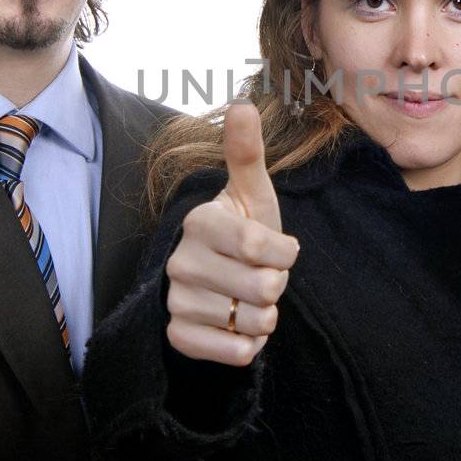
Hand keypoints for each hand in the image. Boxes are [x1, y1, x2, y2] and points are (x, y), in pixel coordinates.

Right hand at [164, 102, 299, 366]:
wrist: (218, 281)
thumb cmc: (244, 232)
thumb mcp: (253, 195)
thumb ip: (247, 155)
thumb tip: (241, 106)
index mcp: (201, 222)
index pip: (262, 246)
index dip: (285, 253)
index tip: (280, 250)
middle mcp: (181, 260)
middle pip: (264, 287)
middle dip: (278, 286)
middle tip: (263, 276)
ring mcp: (176, 299)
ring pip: (253, 322)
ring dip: (265, 317)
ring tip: (250, 300)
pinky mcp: (178, 336)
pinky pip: (235, 353)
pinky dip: (249, 346)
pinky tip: (239, 326)